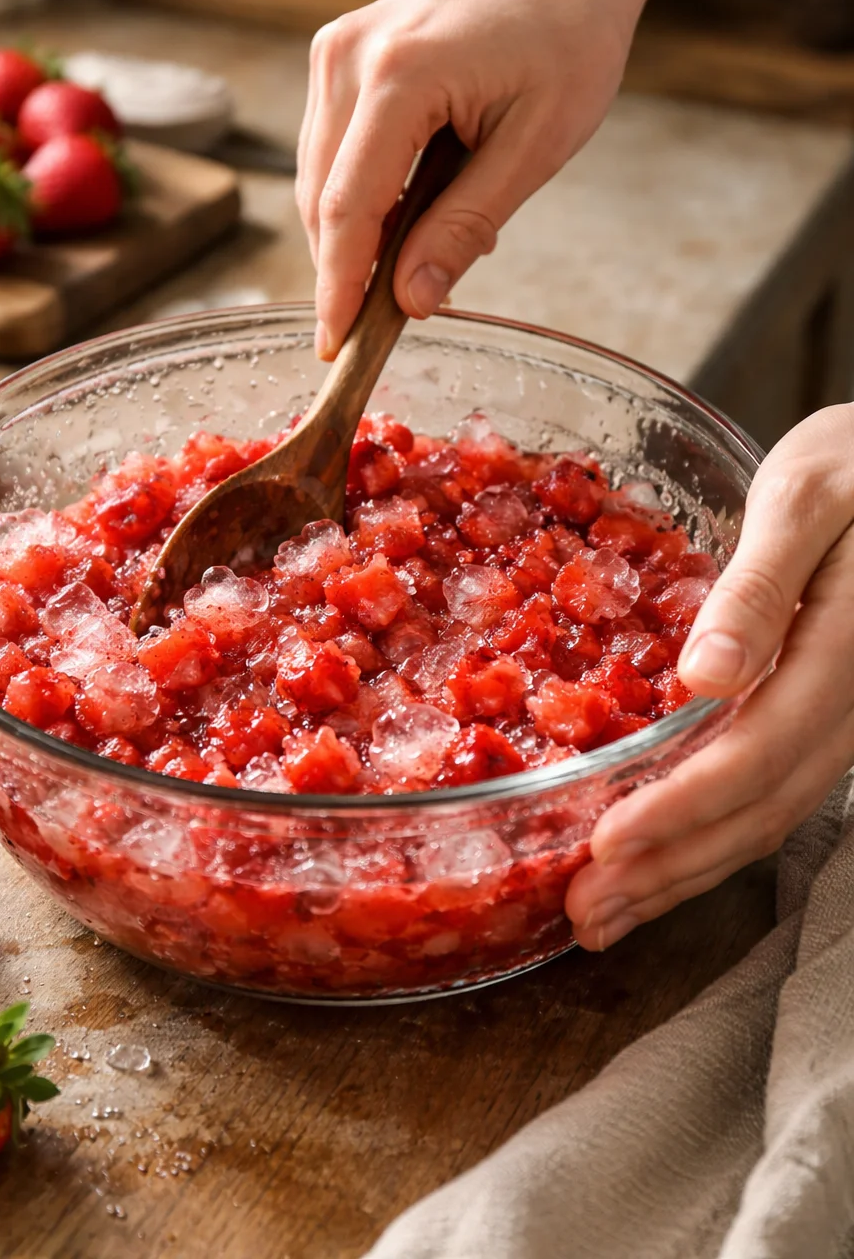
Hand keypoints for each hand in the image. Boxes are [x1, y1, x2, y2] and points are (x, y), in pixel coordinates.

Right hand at [296, 0, 659, 358]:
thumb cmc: (569, 38)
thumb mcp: (537, 146)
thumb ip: (466, 226)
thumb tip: (411, 302)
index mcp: (399, 74)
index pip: (348, 208)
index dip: (338, 288)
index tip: (337, 348)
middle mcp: (348, 54)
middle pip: (320, 198)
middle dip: (344, 270)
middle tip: (382, 326)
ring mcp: (335, 48)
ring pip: (316, 178)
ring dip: (355, 235)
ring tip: (420, 256)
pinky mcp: (338, 53)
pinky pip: (330, 149)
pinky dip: (362, 195)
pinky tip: (414, 211)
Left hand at [567, 404, 853, 949]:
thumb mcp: (806, 498)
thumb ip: (761, 588)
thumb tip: (706, 675)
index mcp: (845, 652)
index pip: (757, 756)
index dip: (681, 811)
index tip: (605, 847)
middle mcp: (851, 703)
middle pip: (760, 809)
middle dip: (671, 868)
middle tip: (586, 915)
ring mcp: (845, 716)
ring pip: (770, 815)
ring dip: (688, 869)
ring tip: (608, 912)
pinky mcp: (827, 713)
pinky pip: (774, 789)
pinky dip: (714, 832)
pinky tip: (662, 851)